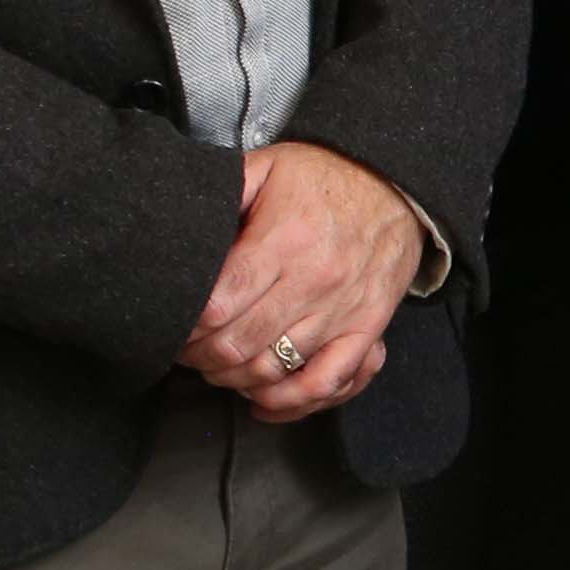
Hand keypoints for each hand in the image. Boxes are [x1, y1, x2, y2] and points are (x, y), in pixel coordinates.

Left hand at [183, 141, 428, 422]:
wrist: (396, 186)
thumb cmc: (326, 179)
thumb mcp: (267, 166)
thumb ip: (223, 190)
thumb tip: (183, 226)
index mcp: (283, 242)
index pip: (217, 307)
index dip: (185, 327)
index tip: (173, 326)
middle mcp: (313, 282)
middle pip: (239, 345)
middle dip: (200, 357)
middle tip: (187, 351)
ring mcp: (342, 311)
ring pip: (275, 369)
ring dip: (234, 379)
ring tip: (217, 368)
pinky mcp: (366, 330)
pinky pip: (327, 382)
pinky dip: (291, 402)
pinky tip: (263, 402)